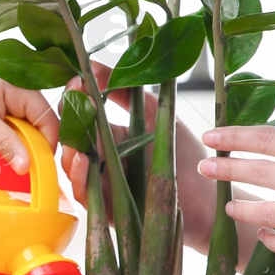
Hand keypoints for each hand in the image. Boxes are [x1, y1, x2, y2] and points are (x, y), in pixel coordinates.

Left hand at [0, 59, 59, 173]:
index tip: (37, 170)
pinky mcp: (5, 109)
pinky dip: (11, 142)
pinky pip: (17, 128)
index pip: (50, 122)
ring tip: (11, 165)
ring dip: (22, 147)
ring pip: (29, 130)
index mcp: (24, 88)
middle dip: (34, 149)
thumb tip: (27, 166)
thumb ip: (4, 141)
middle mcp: (24, 93)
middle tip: (22, 172)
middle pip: (42, 127)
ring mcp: (15, 101)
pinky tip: (3, 154)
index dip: (47, 147)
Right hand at [57, 59, 217, 253]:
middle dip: (67, 119)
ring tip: (73, 130)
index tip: (76, 78)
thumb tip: (95, 65)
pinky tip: (84, 159)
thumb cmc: (187, 157)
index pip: (82, 116)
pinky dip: (80, 177)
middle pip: (71, 140)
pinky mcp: (107, 208)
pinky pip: (85, 194)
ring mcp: (103, 184)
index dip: (75, 98)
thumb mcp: (157, 113)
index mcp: (111, 138)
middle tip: (70, 98)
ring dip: (69, 148)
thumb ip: (127, 91)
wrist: (207, 197)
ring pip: (72, 167)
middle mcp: (102, 161)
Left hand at [196, 125, 274, 257]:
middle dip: (224, 169)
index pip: (267, 138)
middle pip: (257, 173)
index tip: (211, 136)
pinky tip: (265, 234)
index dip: (233, 137)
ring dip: (242, 208)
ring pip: (266, 213)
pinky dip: (274, 240)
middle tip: (202, 167)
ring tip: (229, 205)